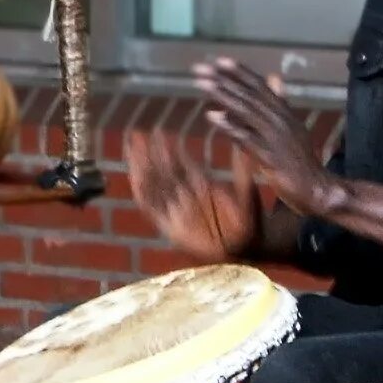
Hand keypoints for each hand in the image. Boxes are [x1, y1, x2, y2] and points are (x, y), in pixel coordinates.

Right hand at [124, 128, 262, 265]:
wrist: (247, 251)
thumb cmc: (251, 223)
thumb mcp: (248, 193)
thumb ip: (241, 172)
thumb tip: (241, 147)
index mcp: (202, 186)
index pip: (180, 163)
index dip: (169, 148)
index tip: (159, 131)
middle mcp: (187, 196)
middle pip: (162, 171)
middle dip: (149, 153)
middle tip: (137, 134)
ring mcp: (178, 211)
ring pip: (154, 186)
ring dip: (141, 168)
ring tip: (131, 150)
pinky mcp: (171, 228)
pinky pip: (152, 210)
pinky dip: (142, 194)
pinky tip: (135, 179)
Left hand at [196, 58, 334, 216]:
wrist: (315, 186)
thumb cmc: (300, 159)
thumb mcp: (292, 126)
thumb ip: (281, 102)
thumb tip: (274, 77)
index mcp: (284, 112)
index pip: (260, 86)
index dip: (240, 72)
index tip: (219, 61)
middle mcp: (280, 119)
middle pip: (249, 94)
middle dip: (224, 80)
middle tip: (200, 69)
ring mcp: (275, 136)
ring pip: (246, 110)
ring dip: (223, 95)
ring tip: (202, 84)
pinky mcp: (269, 155)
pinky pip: (246, 137)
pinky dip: (229, 125)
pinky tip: (212, 116)